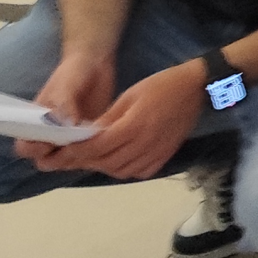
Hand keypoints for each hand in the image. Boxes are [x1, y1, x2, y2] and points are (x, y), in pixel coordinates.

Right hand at [12, 52, 116, 165]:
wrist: (94, 64)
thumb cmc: (72, 72)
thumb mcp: (66, 84)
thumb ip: (63, 103)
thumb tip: (66, 124)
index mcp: (34, 123)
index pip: (24, 147)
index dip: (33, 150)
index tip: (49, 142)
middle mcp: (49, 135)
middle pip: (45, 161)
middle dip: (57, 159)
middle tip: (74, 145)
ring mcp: (69, 139)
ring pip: (67, 161)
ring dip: (77, 157)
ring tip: (91, 140)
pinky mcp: (87, 139)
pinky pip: (86, 155)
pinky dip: (92, 153)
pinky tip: (103, 139)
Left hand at [34, 59, 204, 180]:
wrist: (197, 89)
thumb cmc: (161, 85)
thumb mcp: (129, 95)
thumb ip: (107, 118)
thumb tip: (86, 135)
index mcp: (133, 126)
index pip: (96, 146)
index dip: (75, 152)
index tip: (59, 152)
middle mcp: (144, 144)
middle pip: (105, 162)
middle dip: (85, 161)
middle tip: (71, 156)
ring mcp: (155, 154)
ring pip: (119, 171)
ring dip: (102, 166)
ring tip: (92, 157)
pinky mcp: (163, 158)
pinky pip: (137, 172)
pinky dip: (122, 170)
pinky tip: (117, 160)